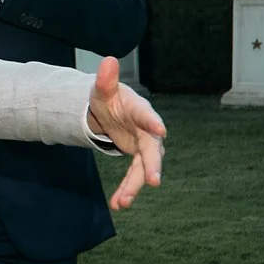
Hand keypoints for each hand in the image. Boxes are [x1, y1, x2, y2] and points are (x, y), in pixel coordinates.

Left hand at [88, 56, 165, 208]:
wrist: (110, 112)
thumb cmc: (109, 98)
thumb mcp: (102, 90)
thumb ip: (105, 79)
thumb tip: (107, 60)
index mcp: (139, 110)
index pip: (147, 115)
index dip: (153, 122)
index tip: (161, 130)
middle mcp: (147, 130)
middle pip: (153, 149)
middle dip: (153, 165)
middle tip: (153, 181)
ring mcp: (144, 146)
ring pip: (144, 168)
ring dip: (134, 186)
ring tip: (122, 202)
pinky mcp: (139, 158)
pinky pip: (134, 176)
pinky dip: (127, 189)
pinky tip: (118, 204)